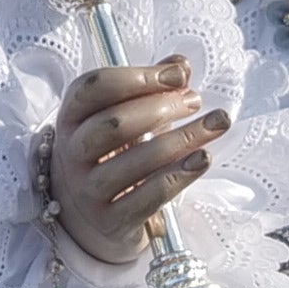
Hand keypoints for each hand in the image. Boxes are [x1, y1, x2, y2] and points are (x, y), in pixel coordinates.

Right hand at [47, 57, 223, 268]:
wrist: (87, 222)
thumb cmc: (111, 157)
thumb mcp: (120, 119)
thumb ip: (149, 88)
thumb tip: (180, 65)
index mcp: (71, 118)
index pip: (95, 87)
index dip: (138, 76)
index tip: (179, 75)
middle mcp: (73, 153)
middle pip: (114, 123)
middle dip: (162, 107)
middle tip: (195, 101)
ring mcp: (88, 190)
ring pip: (136, 160)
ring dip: (183, 138)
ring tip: (217, 123)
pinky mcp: (111, 222)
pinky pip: (150, 196)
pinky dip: (180, 174)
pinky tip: (203, 158)